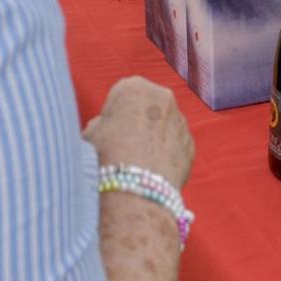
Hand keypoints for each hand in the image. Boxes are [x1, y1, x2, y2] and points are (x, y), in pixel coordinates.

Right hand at [84, 76, 193, 191]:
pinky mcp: (190, 145)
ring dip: (153, 138)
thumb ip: (102, 123)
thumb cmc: (106, 159)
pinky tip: (151, 173)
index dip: (112, 114)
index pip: (121, 94)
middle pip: (146, 107)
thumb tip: (107, 128)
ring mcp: (181, 121)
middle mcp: (163, 97)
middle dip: (137, 122)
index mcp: (134, 88)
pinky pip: (175, 146)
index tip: (107, 131)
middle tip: (123, 146)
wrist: (136, 192)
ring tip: (137, 164)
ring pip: (163, 126)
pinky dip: (166, 155)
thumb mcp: (90, 134)